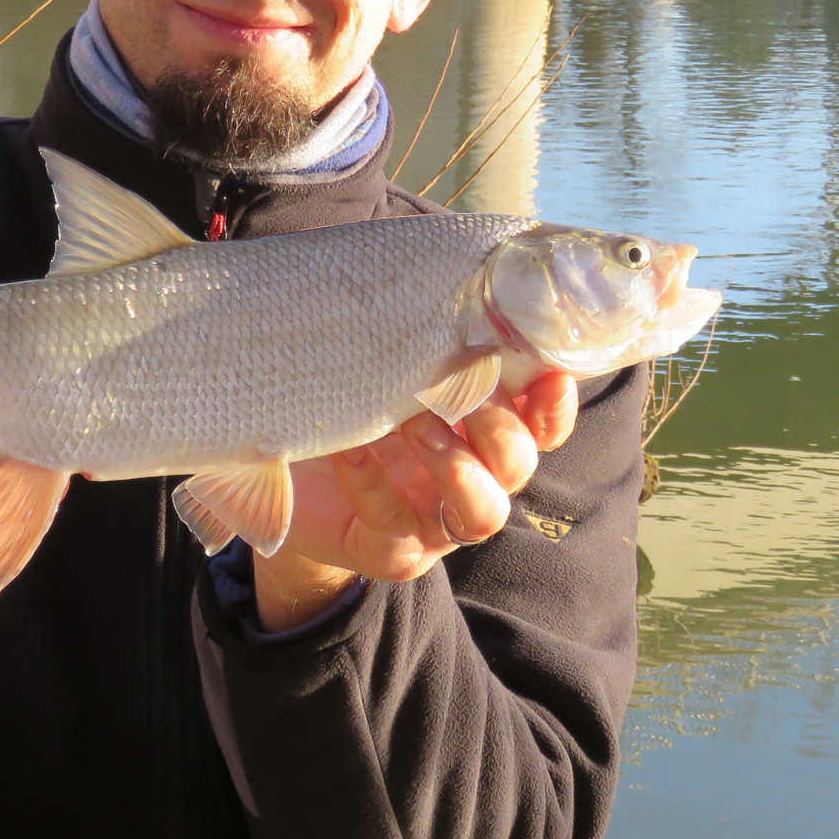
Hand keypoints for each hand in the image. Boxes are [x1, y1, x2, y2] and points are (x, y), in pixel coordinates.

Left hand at [251, 372, 578, 630]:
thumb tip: (453, 286)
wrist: (285, 460)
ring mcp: (434, 523)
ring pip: (481, 514)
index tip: (547, 372)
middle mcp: (472, 480)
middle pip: (517, 465)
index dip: (553, 406)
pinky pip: (395, 531)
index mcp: (482, 434)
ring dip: (456, 466)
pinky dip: (372, 485)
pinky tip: (347, 449)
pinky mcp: (389, 551)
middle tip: (454, 384)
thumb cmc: (347, 401)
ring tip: (413, 423)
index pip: (542, 426)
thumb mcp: (385, 366)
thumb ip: (426, 343)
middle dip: (495, 425)